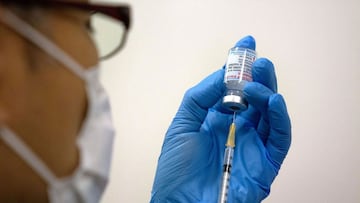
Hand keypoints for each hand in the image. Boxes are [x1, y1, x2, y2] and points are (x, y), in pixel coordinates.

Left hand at [150, 36, 290, 202]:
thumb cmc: (177, 171)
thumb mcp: (181, 126)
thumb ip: (200, 98)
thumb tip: (222, 74)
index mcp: (218, 119)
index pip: (235, 88)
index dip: (241, 67)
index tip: (245, 45)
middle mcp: (238, 129)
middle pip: (256, 97)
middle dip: (257, 75)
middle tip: (256, 60)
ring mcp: (253, 145)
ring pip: (271, 113)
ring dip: (268, 91)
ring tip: (257, 78)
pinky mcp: (265, 163)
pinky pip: (280, 138)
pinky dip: (281, 119)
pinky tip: (274, 101)